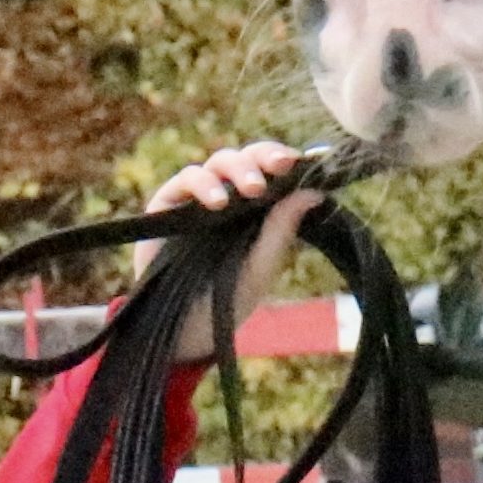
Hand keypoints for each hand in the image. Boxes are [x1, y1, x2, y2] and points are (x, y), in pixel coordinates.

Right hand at [141, 142, 319, 364]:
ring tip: (252, 190)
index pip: (272, 170)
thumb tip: (315, 193)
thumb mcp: (263, 264)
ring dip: (238, 169)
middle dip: (265, 157)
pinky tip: (217, 202)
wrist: (188, 326)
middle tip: (281, 166)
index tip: (302, 162)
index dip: (285, 159)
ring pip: (219, 162)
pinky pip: (185, 179)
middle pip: (247, 158)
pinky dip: (202, 184)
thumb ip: (283, 228)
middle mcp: (230, 195)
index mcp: (259, 206)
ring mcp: (199, 197)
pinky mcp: (168, 203)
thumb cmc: (231, 295)